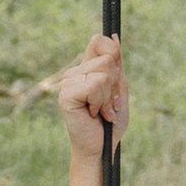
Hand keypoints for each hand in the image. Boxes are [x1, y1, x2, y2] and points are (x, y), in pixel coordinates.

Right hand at [55, 29, 126, 160]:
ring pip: (103, 73)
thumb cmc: (110, 123)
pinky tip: (93, 114)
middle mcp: (74, 73)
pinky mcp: (65, 95)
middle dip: (115, 85)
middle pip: (107, 58)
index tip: (116, 76)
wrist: (101, 149)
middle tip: (108, 104)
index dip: (113, 53)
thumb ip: (117, 65)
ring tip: (101, 111)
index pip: (99, 41)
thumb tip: (114, 36)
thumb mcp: (120, 89)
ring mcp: (67, 83)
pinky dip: (101, 102)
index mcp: (86, 69)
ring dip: (108, 97)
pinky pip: (95, 85)